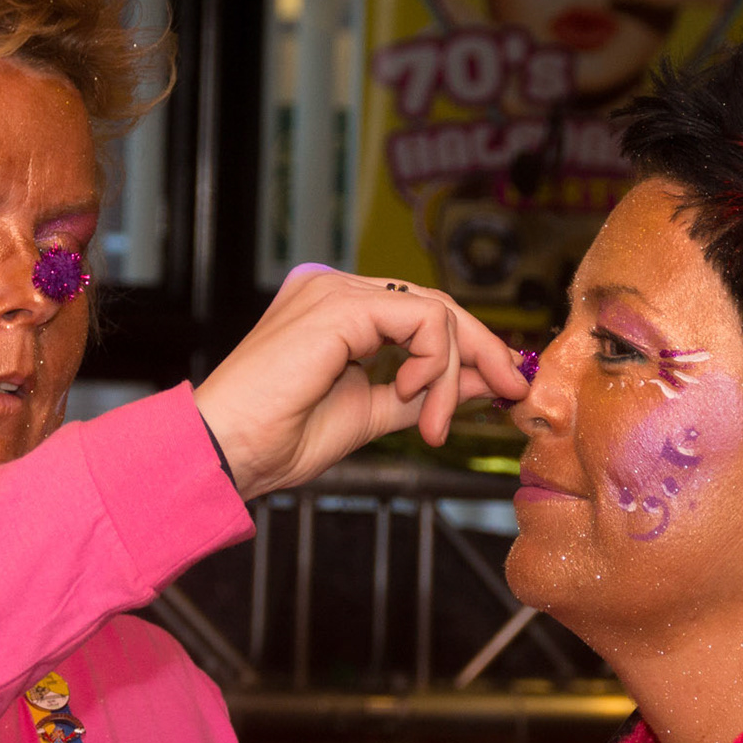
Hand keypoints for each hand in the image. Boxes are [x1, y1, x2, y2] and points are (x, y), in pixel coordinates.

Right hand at [194, 265, 528, 499]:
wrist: (228, 450)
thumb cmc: (278, 438)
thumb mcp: (370, 412)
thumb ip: (422, 392)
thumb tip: (484, 382)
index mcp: (336, 313)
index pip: (420, 314)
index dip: (469, 348)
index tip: (503, 386)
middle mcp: (335, 291)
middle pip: (436, 305)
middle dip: (483, 351)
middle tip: (513, 392)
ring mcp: (336, 292)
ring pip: (436, 312)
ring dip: (453, 373)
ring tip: (435, 425)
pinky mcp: (340, 306)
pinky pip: (423, 321)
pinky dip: (435, 363)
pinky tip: (415, 396)